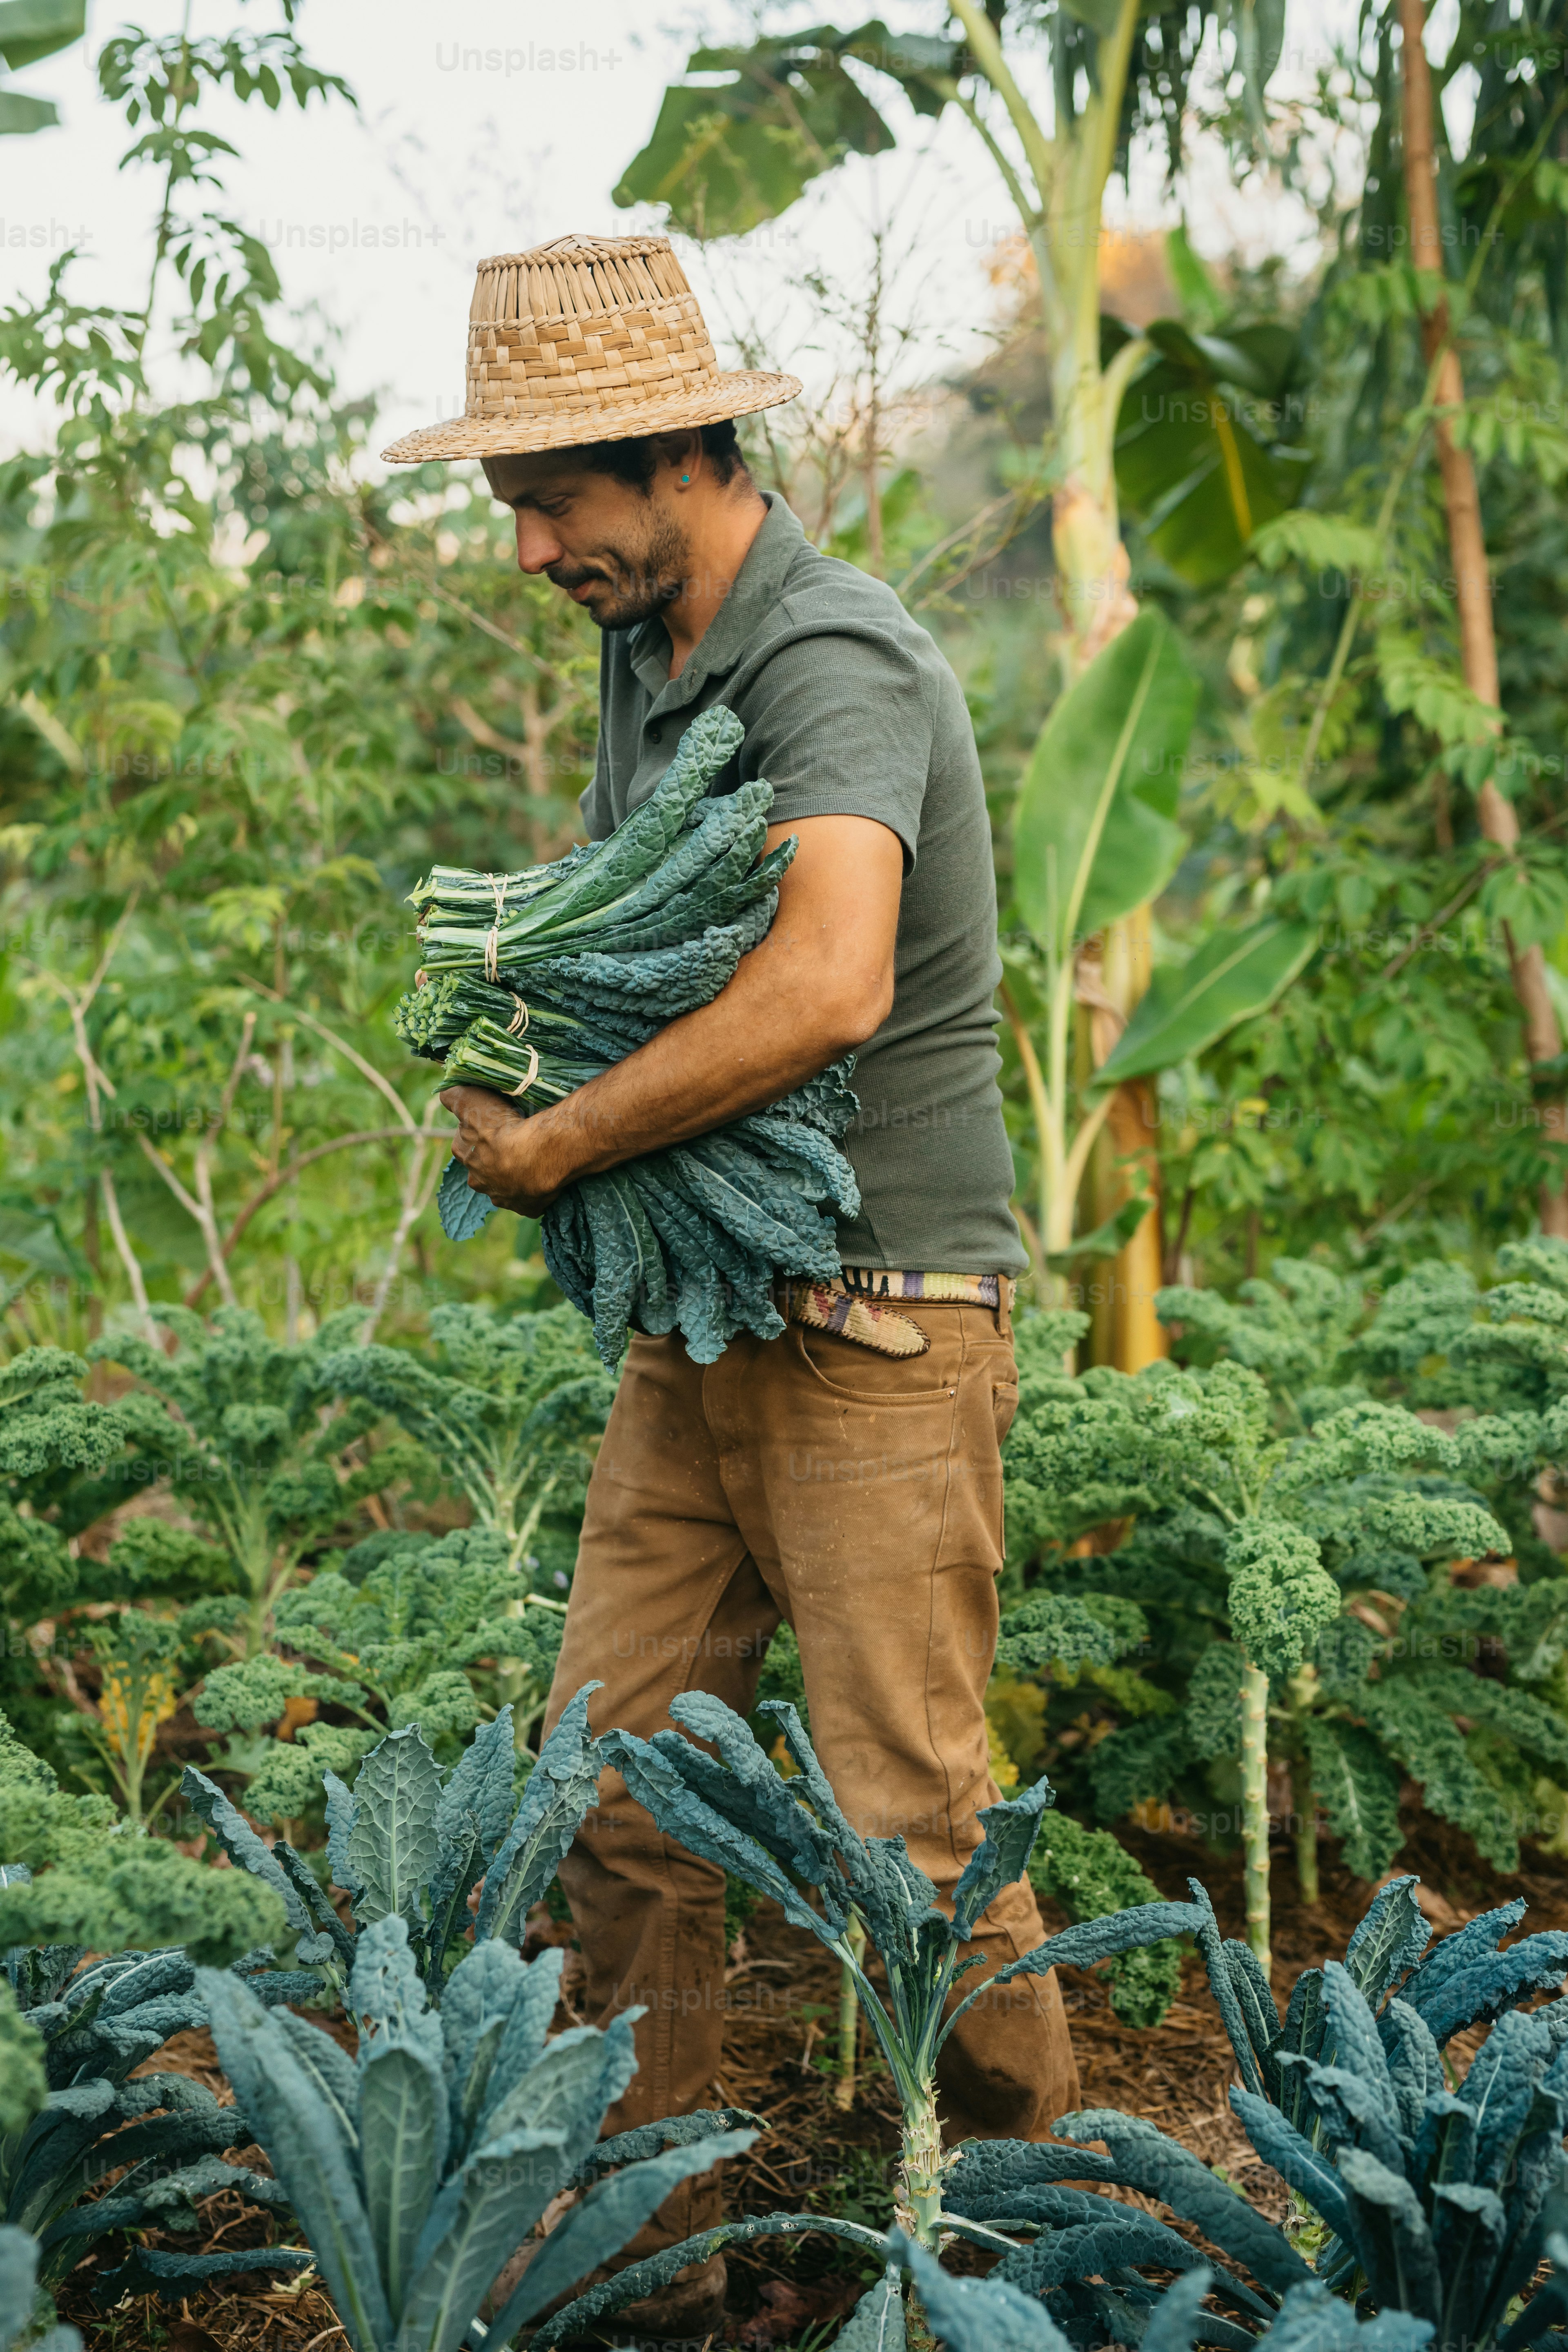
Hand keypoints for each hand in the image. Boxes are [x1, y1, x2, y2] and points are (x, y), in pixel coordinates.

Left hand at [439, 1084, 561, 1216]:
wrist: (538, 1157)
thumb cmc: (504, 1129)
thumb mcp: (472, 1102)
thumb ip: (455, 1097)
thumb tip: (445, 1094)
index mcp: (466, 1158)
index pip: (462, 1144)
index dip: (473, 1132)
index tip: (487, 1123)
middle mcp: (480, 1182)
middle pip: (481, 1168)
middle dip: (490, 1158)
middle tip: (509, 1142)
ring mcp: (504, 1197)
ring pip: (502, 1186)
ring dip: (509, 1176)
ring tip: (526, 1161)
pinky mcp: (526, 1207)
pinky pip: (525, 1200)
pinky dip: (530, 1191)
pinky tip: (538, 1179)